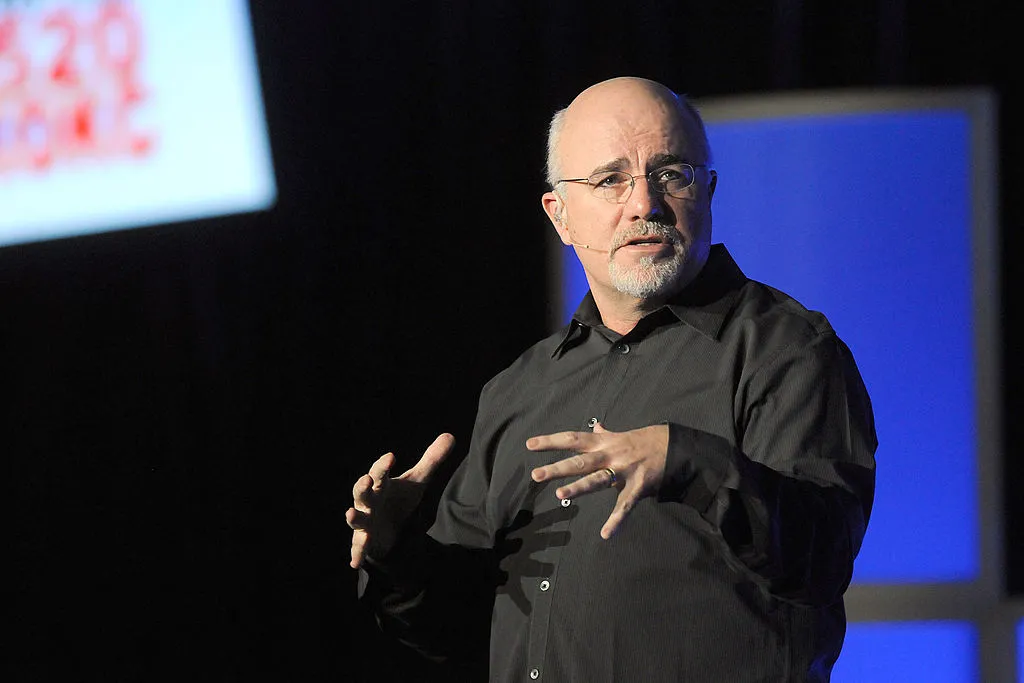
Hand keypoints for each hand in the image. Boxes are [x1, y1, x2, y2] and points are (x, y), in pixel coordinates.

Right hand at [346, 433, 454, 568]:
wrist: (390, 528)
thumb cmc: (399, 499)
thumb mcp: (417, 481)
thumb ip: (431, 460)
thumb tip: (450, 436)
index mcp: (381, 484)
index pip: (379, 472)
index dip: (383, 464)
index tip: (391, 456)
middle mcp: (369, 501)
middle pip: (362, 492)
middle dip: (362, 486)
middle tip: (366, 479)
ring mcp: (365, 521)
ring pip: (357, 518)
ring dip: (353, 517)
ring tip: (350, 514)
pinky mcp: (365, 541)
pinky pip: (359, 548)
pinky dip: (357, 554)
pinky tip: (355, 563)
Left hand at [527, 423, 667, 538]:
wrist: (674, 446)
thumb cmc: (644, 442)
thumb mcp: (621, 436)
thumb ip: (605, 434)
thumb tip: (595, 426)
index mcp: (603, 443)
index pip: (572, 439)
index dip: (551, 442)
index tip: (530, 445)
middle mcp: (610, 455)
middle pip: (580, 461)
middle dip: (558, 468)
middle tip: (536, 475)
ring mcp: (624, 470)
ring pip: (597, 479)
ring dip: (579, 488)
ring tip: (559, 495)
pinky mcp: (638, 486)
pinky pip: (625, 505)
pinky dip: (616, 520)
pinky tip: (606, 534)